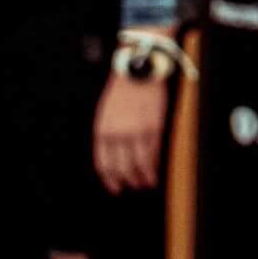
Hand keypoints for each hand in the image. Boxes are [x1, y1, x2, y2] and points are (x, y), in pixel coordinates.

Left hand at [94, 69, 169, 192]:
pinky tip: (155, 171)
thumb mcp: (106, 114)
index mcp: (102, 131)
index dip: (110, 180)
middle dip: (128, 181)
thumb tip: (115, 158)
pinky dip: (154, 166)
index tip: (116, 188)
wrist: (138, 70)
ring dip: (143, 177)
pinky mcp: (153, 127)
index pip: (104, 164)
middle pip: (121, 168)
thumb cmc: (122, 92)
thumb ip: (108, 135)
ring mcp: (136, 131)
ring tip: (147, 183)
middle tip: (133, 186)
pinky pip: (153, 153)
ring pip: (139, 164)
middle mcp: (117, 134)